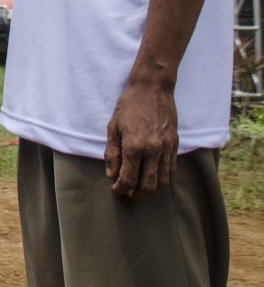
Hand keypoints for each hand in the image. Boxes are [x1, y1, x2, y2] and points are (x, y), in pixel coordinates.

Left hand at [104, 80, 178, 201]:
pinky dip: (163, 178)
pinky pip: (172, 169)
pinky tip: (154, 179)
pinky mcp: (175, 144)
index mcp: (134, 146)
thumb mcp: (113, 127)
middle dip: (138, 195)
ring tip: (141, 191)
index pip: (128, 178)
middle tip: (129, 197)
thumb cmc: (128, 106)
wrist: (152, 88)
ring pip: (163, 180)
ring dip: (152, 190)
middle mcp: (153, 150)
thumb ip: (112, 153)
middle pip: (148, 185)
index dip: (121, 189)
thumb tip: (111, 174)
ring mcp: (166, 148)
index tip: (116, 190)